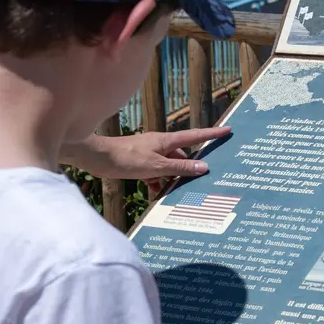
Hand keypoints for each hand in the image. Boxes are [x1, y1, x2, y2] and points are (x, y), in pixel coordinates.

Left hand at [64, 127, 231, 184]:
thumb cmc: (125, 158)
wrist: (96, 158)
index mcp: (166, 141)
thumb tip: (203, 168)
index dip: (212, 134)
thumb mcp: (156, 166)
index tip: (228, 130)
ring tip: (177, 191)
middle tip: (201, 180)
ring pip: (168, 165)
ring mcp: (149, 153)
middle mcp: (160, 144)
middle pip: (182, 155)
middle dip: (190, 168)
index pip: (195, 136)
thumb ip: (179, 168)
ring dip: (172, 177)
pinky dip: (158, 181)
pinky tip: (156, 192)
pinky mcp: (139, 161)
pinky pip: (155, 172)